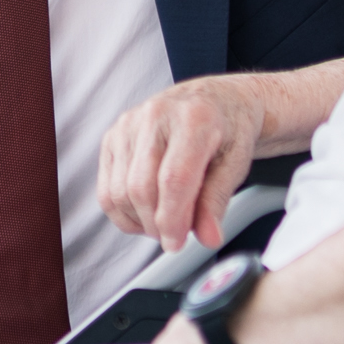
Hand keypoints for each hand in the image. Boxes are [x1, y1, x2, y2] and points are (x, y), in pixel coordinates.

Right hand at [99, 75, 267, 249]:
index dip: (173, 220)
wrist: (213, 100)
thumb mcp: (236, 163)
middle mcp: (155, 116)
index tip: (177, 243)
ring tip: (163, 222)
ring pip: (120, 192)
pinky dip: (123, 212)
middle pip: (141, 188)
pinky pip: (107, 188)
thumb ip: (218, 200)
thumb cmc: (228, 129)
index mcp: (194, 118)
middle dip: (156, 224)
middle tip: (175, 236)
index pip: (173, 179)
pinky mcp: (112, 136)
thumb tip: (208, 237)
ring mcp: (128, 124)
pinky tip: (144, 214)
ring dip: (139, 221)